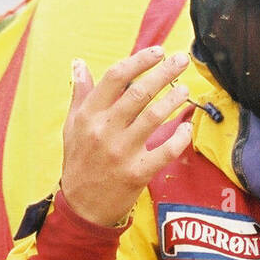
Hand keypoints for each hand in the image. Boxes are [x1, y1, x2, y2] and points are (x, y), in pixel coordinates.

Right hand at [60, 46, 192, 225]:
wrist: (82, 207)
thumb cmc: (79, 162)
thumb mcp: (72, 126)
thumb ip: (80, 94)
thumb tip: (79, 63)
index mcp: (89, 115)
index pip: (116, 77)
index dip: (139, 61)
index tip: (158, 51)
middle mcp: (105, 131)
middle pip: (139, 92)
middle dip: (164, 72)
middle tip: (182, 60)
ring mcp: (122, 153)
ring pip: (154, 118)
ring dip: (173, 100)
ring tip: (185, 90)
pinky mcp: (136, 174)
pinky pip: (165, 151)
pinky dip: (179, 138)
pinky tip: (186, 127)